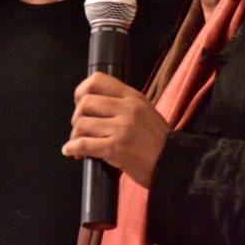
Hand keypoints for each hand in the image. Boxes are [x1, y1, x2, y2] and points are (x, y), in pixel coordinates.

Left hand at [61, 72, 169, 188]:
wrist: (173, 164)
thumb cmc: (158, 142)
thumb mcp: (145, 112)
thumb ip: (123, 105)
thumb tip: (95, 104)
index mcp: (133, 97)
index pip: (97, 80)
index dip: (82, 91)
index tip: (79, 102)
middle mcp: (127, 109)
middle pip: (85, 103)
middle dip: (76, 117)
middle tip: (80, 128)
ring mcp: (122, 128)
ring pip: (82, 124)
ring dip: (75, 136)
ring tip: (78, 144)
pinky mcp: (116, 148)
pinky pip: (84, 144)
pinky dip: (72, 148)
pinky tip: (71, 151)